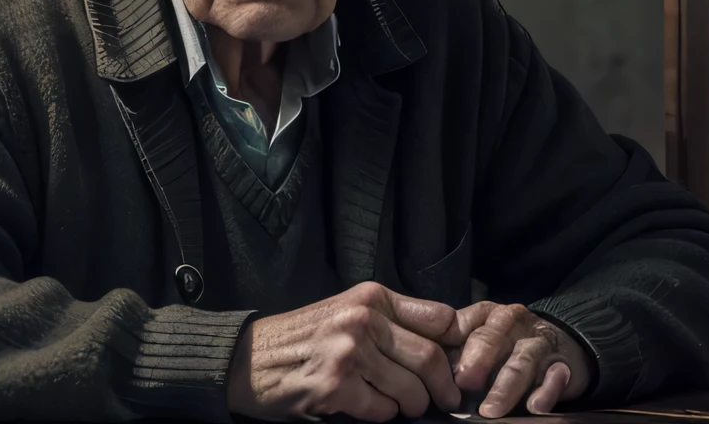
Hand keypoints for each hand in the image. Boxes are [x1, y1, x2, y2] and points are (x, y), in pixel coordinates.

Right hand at [226, 281, 462, 421]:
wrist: (247, 360)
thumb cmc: (302, 339)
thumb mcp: (346, 311)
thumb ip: (390, 322)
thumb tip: (447, 345)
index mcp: (370, 297)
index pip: (439, 318)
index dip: (458, 346)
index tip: (461, 366)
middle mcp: (362, 319)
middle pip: (430, 358)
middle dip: (443, 388)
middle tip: (446, 401)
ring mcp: (348, 352)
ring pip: (410, 390)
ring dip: (412, 406)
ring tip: (403, 407)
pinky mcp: (334, 386)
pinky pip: (382, 411)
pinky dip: (382, 416)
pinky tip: (367, 408)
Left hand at [445, 302, 590, 417]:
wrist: (562, 342)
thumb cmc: (508, 344)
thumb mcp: (481, 338)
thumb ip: (457, 350)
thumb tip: (429, 374)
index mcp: (488, 315)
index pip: (465, 326)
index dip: (452, 347)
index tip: (439, 369)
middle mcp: (513, 324)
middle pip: (491, 341)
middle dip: (477, 363)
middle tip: (464, 385)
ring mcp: (539, 344)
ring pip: (521, 363)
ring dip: (505, 387)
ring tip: (491, 410)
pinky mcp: (562, 366)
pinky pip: (555, 377)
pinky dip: (546, 391)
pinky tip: (535, 406)